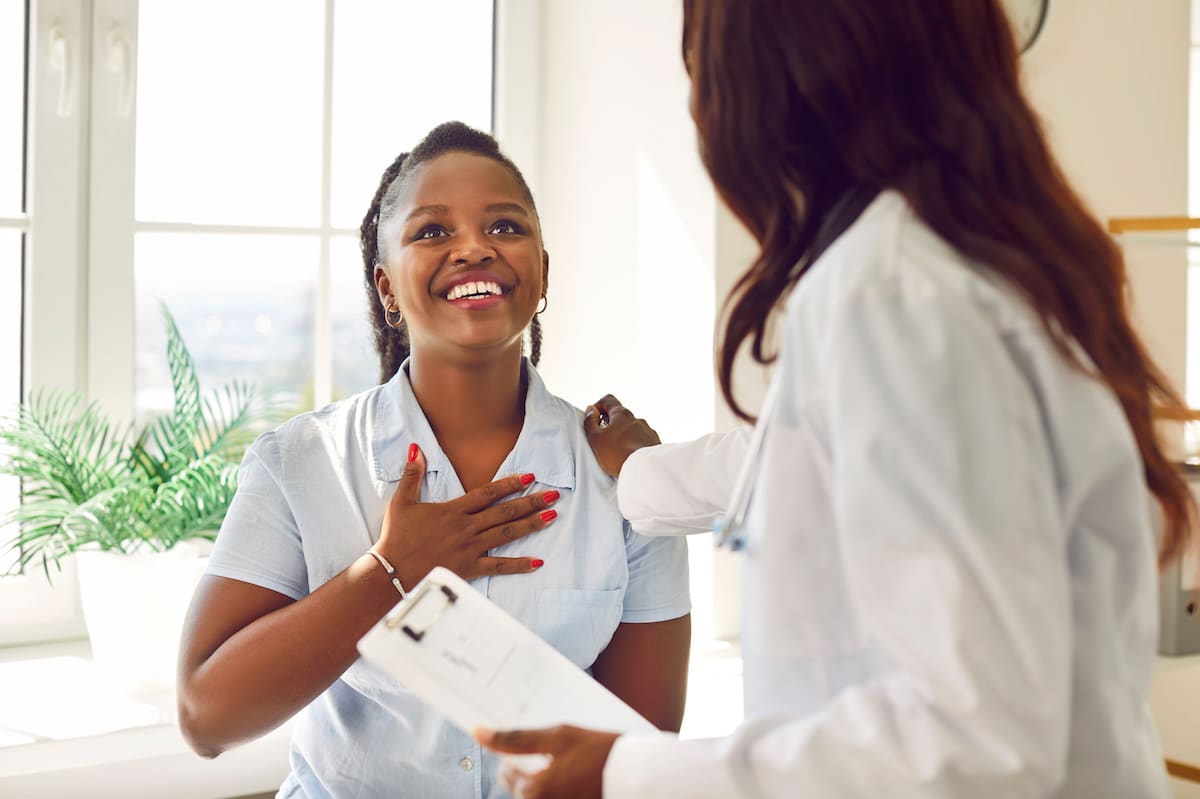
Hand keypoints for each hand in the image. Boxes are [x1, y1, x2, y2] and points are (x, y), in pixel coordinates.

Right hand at [377, 444, 559, 587]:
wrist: (391, 572)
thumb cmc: (395, 537)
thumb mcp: (401, 502)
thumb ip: (412, 475)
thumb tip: (415, 448)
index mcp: (453, 510)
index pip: (487, 493)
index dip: (510, 484)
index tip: (530, 476)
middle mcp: (466, 527)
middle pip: (505, 512)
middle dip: (531, 501)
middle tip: (553, 495)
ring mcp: (470, 548)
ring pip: (506, 534)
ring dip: (530, 524)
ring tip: (551, 516)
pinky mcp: (470, 569)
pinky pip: (499, 567)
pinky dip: (519, 565)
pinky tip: (538, 562)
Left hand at [475, 725, 618, 798]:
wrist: (640, 774)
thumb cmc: (600, 751)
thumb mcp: (558, 736)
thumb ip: (516, 738)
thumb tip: (478, 733)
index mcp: (535, 791)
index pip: (507, 774)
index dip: (517, 754)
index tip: (537, 745)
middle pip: (523, 788)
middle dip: (533, 769)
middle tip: (558, 753)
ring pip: (539, 795)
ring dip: (548, 779)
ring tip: (571, 763)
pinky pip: (556, 797)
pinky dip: (561, 787)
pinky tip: (577, 775)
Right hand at [584, 395, 660, 477]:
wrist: (644, 471)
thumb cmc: (619, 455)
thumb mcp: (595, 439)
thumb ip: (590, 422)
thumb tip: (591, 410)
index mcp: (621, 414)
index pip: (608, 400)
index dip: (598, 407)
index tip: (594, 419)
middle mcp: (637, 419)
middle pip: (620, 415)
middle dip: (610, 424)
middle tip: (603, 439)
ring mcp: (648, 430)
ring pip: (632, 428)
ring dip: (623, 435)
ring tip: (617, 451)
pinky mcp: (654, 443)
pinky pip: (641, 440)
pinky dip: (634, 444)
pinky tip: (629, 456)